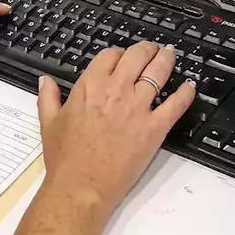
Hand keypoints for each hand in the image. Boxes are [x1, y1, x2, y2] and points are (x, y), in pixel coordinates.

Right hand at [37, 42, 195, 212]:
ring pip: (159, 72)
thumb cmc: (64, 158)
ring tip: (169, 55)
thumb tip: (45, 81)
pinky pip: (177, 104)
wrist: (81, 185)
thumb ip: (48, 98)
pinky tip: (189, 86)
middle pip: (138, 56)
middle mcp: (116, 91)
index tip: (121, 57)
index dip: (117, 53)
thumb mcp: (49, 123)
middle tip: (151, 50)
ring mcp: (138, 108)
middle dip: (146, 49)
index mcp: (90, 87)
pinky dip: (186, 93)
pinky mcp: (155, 127)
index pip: (109, 56)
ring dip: (166, 60)